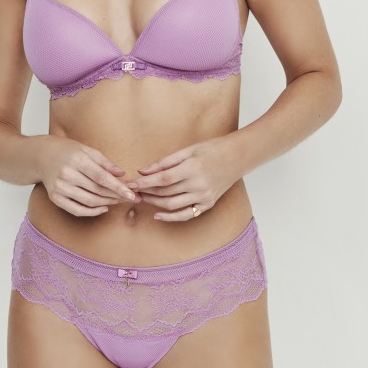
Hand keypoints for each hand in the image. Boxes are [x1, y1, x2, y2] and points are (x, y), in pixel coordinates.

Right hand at [37, 136, 139, 217]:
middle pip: (97, 190)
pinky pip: (76, 210)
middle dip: (116, 196)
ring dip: (107, 203)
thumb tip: (122, 174)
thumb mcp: (87, 150)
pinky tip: (103, 208)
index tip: (132, 194)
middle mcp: (67, 175)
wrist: (41, 156)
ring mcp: (60, 188)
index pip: (101, 177)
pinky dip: (92, 212)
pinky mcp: (55, 198)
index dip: (118, 187)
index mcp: (77, 160)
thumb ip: (105, 162)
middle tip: (131, 198)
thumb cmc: (67, 150)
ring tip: (119, 201)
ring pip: (89, 201)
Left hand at [127, 137, 241, 221]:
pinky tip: (157, 214)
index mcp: (192, 168)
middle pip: (165, 193)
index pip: (162, 179)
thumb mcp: (188, 150)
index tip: (130, 183)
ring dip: (154, 203)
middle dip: (146, 192)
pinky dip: (170, 217)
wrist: (237, 158)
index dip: (144, 183)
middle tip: (132, 190)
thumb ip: (164, 162)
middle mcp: (198, 185)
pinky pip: (185, 215)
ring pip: (172, 205)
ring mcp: (204, 197)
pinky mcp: (207, 204)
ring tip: (142, 197)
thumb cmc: (211, 149)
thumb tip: (143, 171)